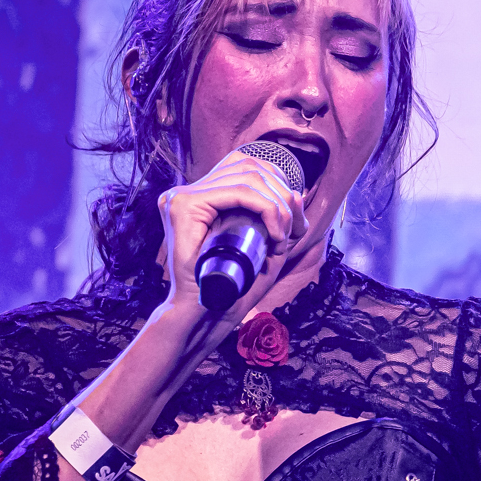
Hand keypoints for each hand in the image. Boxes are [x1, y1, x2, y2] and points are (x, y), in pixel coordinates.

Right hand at [156, 145, 312, 323]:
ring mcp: (182, 196)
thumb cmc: (234, 286)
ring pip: (247, 177)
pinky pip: (238, 193)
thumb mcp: (263, 247)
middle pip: (248, 166)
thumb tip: (298, 194)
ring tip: (284, 236)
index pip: (245, 166)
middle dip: (282, 193)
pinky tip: (275, 234)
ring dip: (278, 204)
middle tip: (295, 230)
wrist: (206, 314)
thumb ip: (278, 221)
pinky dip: (267, 209)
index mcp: (201, 195)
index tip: (295, 222)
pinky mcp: (183, 206)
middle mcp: (187, 190)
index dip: (278, 183)